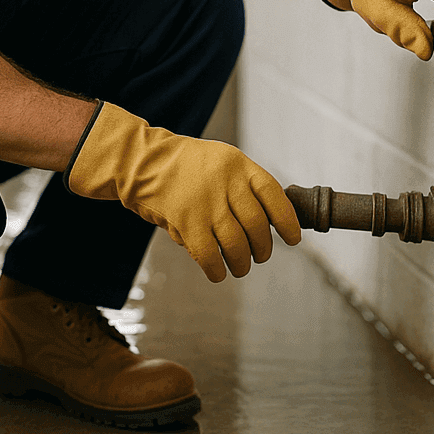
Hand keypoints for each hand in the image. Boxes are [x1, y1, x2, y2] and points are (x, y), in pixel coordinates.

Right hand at [65, 102, 301, 281]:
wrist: (140, 161)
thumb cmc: (182, 166)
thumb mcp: (219, 161)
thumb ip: (242, 186)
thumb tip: (268, 223)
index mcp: (238, 164)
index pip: (274, 196)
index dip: (287, 221)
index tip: (293, 239)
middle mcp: (226, 182)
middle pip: (258, 226)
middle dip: (263, 248)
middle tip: (260, 256)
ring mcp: (206, 202)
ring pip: (237, 244)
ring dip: (242, 263)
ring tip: (240, 267)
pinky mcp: (187, 221)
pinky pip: (210, 255)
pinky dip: (217, 269)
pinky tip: (218, 272)